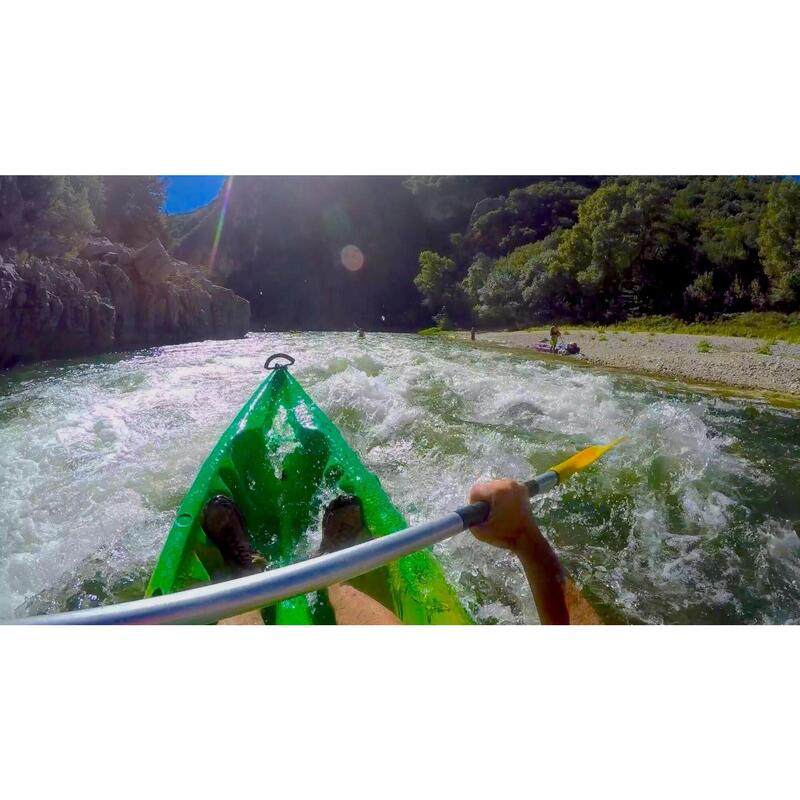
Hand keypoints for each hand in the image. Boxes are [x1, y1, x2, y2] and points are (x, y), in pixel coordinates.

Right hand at [469, 478, 567, 623]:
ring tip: (498, 512)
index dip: (474, 503)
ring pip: (495, 486)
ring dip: (493, 497)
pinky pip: (505, 488)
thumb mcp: (480, 531)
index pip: (476, 490)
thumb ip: (468, 521)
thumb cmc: (505, 535)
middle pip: (485, 487)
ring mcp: (516, 484)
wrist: (527, 539)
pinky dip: (502, 496)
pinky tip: (505, 507)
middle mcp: (507, 483)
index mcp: (498, 490)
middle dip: (484, 500)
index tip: (481, 515)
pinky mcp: (522, 489)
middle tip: (490, 515)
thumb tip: (465, 515)